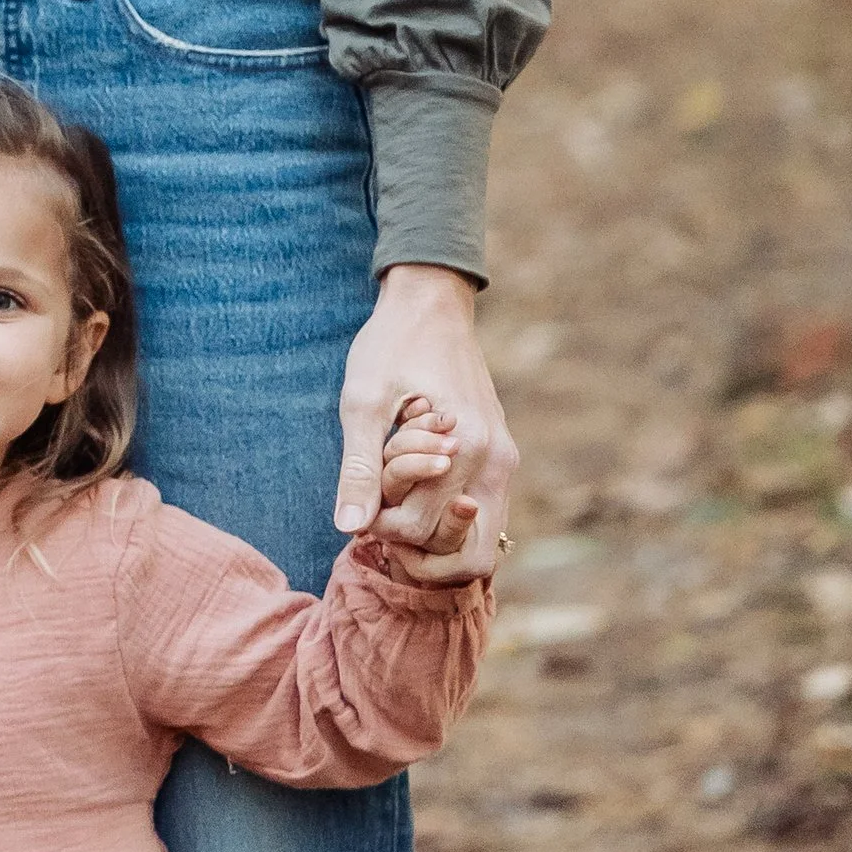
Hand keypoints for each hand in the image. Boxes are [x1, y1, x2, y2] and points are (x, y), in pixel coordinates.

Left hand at [334, 266, 513, 585]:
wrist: (431, 303)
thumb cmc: (391, 346)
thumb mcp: (362, 400)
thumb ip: (360, 467)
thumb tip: (348, 527)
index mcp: (465, 449)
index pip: (421, 530)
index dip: (381, 524)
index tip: (362, 492)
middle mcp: (496, 462)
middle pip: (460, 548)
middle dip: (412, 535)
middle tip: (379, 497)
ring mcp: (503, 461)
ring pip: (479, 539)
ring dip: (433, 530)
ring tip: (396, 494)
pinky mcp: (501, 456)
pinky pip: (483, 512)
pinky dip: (448, 513)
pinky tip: (414, 482)